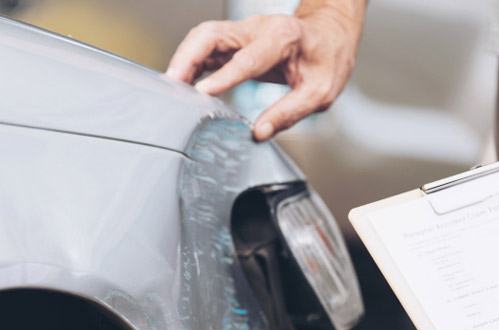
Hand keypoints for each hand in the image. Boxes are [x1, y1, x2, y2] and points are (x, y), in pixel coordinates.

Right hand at [166, 1, 365, 140]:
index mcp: (283, 38)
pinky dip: (188, 63)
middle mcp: (257, 29)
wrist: (329, 36)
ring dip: (182, 60)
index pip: (248, 58)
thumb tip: (260, 132)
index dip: (224, 76)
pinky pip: (204, 47)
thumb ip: (290, 112)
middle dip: (187, 58)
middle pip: (212, 35)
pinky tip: (179, 84)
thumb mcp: (320, 92)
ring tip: (169, 89)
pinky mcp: (233, 41)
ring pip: (202, 38)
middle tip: (172, 87)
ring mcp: (242, 32)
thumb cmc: (326, 61)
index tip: (202, 93)